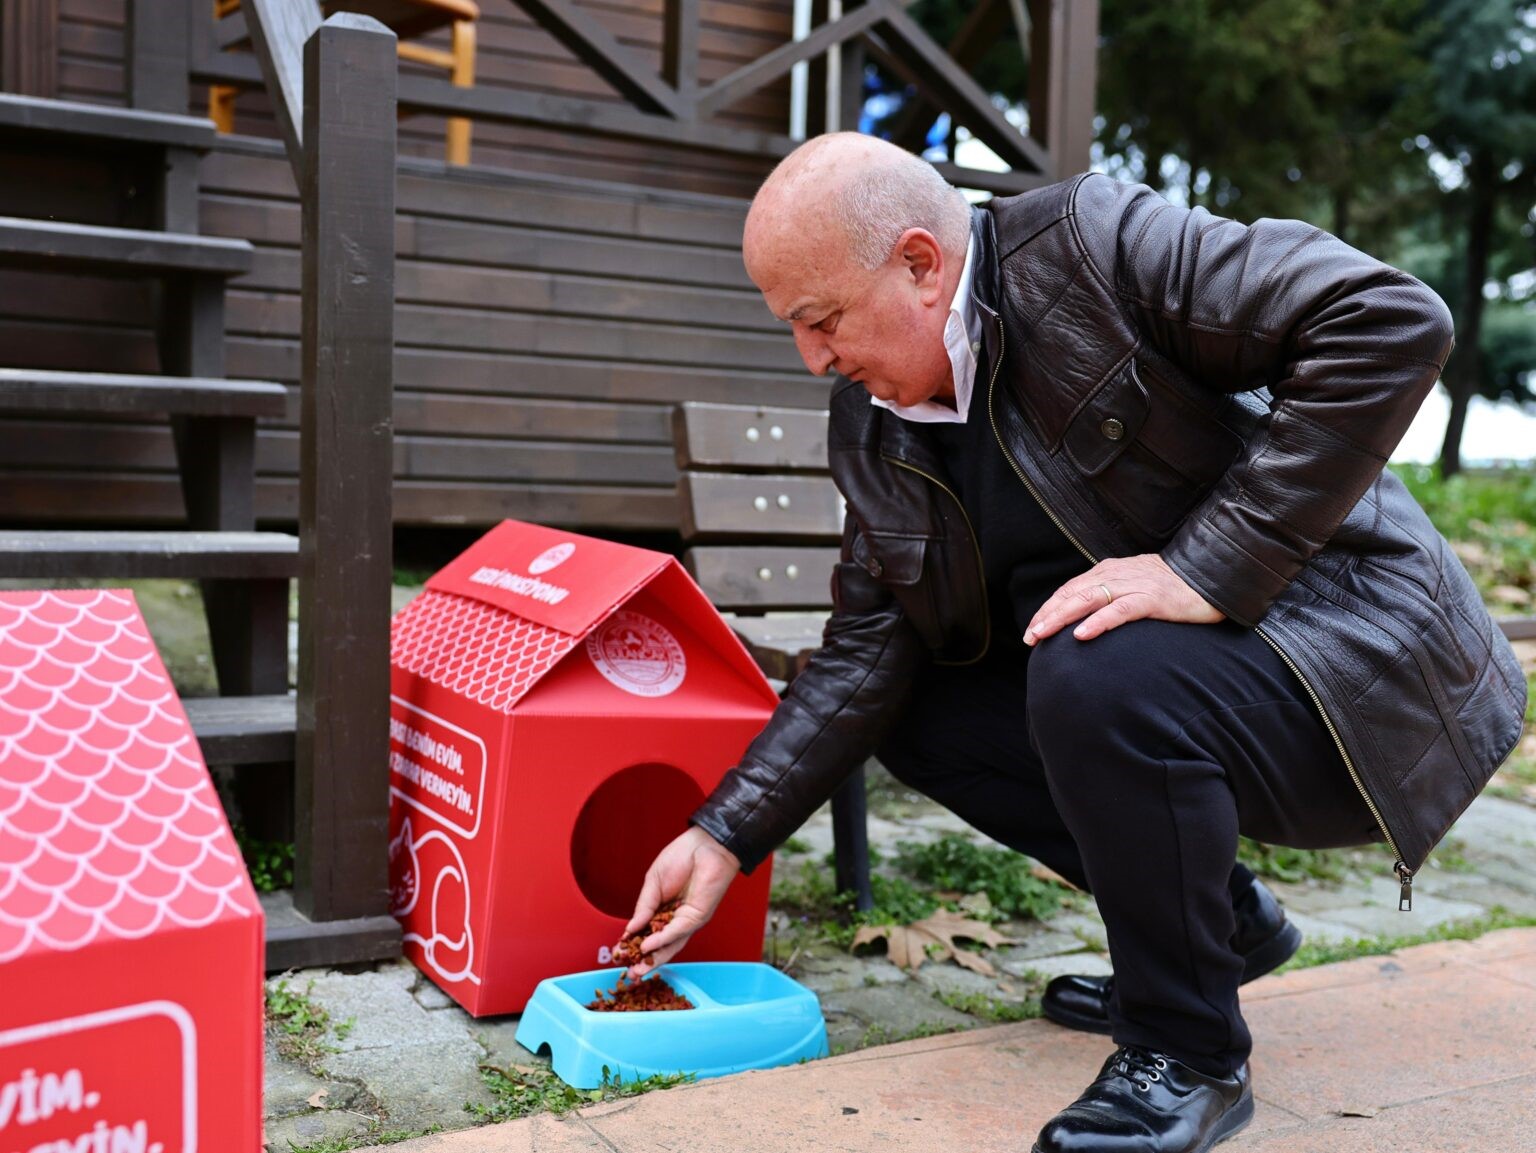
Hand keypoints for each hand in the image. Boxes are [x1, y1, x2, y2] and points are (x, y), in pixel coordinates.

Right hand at [622, 826, 740, 979]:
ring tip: (637, 969)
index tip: (618, 954)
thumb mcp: (653, 883)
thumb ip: (643, 906)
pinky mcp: (697, 917)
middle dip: (643, 961)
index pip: (645, 933)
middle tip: (629, 974)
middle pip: (659, 946)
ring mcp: (687, 920)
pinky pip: (677, 931)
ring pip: (669, 945)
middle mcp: (675, 919)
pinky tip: (648, 946)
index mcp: (663, 909)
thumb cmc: (682, 857)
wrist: (706, 845)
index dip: (632, 944)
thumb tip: (631, 928)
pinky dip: (662, 939)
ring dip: (653, 958)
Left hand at [1024, 554, 1221, 645]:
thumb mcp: (1135, 588)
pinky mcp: (1153, 599)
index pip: (1070, 589)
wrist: (1214, 576)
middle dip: (1047, 615)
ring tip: (1043, 635)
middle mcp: (1117, 574)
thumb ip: (1112, 597)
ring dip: (1061, 617)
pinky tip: (1082, 634)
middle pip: (1073, 594)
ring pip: (1088, 599)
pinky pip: (1120, 610)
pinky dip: (1098, 621)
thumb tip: (1085, 620)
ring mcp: (1135, 585)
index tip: (1032, 630)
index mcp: (1110, 571)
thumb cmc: (1173, 588)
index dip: (1049, 609)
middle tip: (1029, 637)